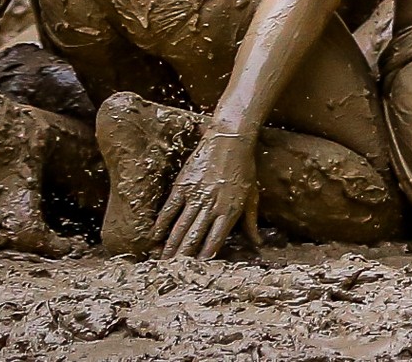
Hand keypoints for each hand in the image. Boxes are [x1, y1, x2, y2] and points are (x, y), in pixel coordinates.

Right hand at [155, 127, 260, 259]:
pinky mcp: (183, 185)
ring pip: (180, 226)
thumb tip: (257, 244)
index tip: (196, 271)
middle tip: (172, 272)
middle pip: (194, 237)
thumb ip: (251, 221)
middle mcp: (212, 205)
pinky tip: (154, 236)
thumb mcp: (252, 194)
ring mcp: (196, 195)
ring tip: (162, 261)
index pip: (215, 240)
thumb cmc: (245, 167)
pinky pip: (169, 208)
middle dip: (183, 257)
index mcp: (230, 209)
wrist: (231, 139)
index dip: (205, 257)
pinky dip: (161, 223)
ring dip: (170, 245)